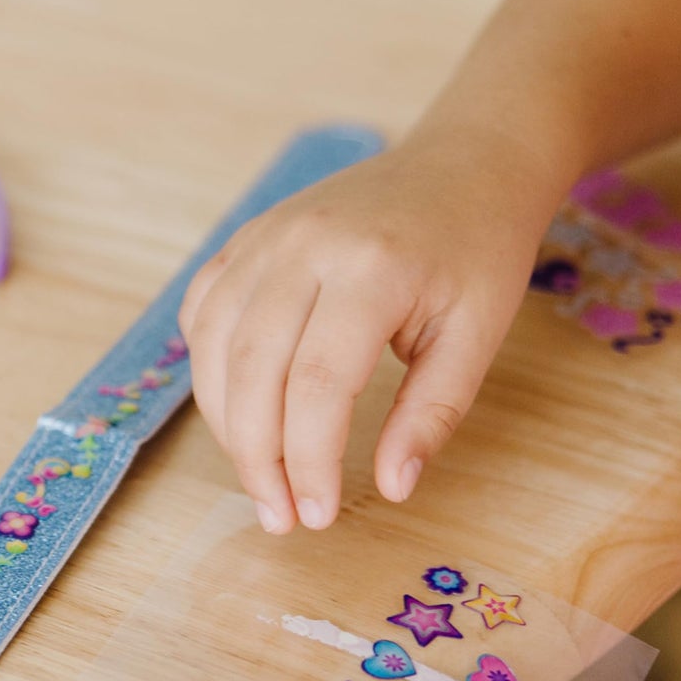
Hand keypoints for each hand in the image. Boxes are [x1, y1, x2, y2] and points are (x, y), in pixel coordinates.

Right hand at [177, 130, 552, 531]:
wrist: (462, 164)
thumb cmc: (477, 251)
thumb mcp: (476, 336)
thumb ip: (431, 414)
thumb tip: (390, 487)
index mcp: (371, 267)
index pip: (318, 383)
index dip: (309, 460)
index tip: (317, 516)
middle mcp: (303, 245)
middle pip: (253, 369)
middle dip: (257, 457)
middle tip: (279, 516)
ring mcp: (265, 236)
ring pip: (215, 344)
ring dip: (226, 423)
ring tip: (259, 477)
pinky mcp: (246, 237)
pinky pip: (203, 311)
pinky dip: (209, 367)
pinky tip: (237, 409)